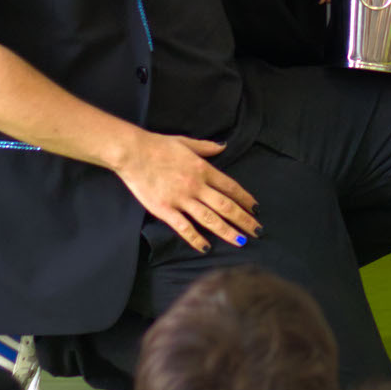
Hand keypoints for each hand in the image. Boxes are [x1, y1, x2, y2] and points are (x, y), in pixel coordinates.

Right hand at [111, 130, 260, 252]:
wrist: (133, 153)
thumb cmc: (159, 145)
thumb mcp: (186, 142)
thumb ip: (207, 147)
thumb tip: (223, 146)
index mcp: (203, 169)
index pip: (230, 187)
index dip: (245, 199)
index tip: (256, 209)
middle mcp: (196, 185)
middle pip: (226, 206)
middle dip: (244, 219)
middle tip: (257, 230)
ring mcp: (181, 199)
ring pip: (210, 219)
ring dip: (227, 231)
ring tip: (241, 241)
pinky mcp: (165, 210)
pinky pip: (184, 227)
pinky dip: (196, 238)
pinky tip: (206, 247)